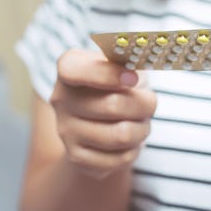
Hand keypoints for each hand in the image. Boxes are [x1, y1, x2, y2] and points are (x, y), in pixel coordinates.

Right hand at [50, 50, 156, 179]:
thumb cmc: (120, 84)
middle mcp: (60, 98)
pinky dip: (135, 149)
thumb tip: (141, 53)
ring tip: (141, 122)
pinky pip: (120, 158)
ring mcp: (65, 130)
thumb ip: (130, 57)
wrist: (104, 121)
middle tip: (149, 102)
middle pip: (113, 106)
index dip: (107, 75)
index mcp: (69, 67)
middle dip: (144, 105)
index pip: (75, 70)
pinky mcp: (77, 157)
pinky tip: (130, 140)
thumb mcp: (124, 63)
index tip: (133, 78)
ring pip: (121, 135)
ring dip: (143, 129)